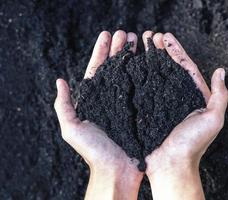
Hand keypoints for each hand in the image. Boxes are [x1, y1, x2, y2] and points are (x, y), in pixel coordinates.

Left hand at [54, 30, 142, 199]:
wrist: (118, 170)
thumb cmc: (95, 152)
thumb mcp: (73, 129)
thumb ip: (64, 106)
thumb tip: (60, 81)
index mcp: (93, 100)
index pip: (96, 70)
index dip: (101, 51)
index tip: (107, 35)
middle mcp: (109, 99)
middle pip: (114, 68)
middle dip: (119, 49)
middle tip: (127, 34)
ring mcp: (126, 104)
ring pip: (129, 75)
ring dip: (132, 57)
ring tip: (139, 42)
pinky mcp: (139, 110)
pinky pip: (141, 88)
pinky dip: (144, 74)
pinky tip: (149, 62)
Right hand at [144, 32, 227, 199]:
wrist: (170, 165)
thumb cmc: (192, 144)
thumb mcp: (213, 119)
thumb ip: (219, 95)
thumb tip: (221, 71)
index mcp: (194, 96)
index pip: (186, 67)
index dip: (177, 51)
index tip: (166, 37)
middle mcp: (177, 97)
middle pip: (169, 68)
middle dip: (161, 50)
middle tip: (151, 36)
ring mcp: (161, 103)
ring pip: (155, 75)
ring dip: (149, 59)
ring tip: (141, 45)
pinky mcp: (149, 110)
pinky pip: (144, 89)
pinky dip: (140, 76)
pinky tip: (133, 65)